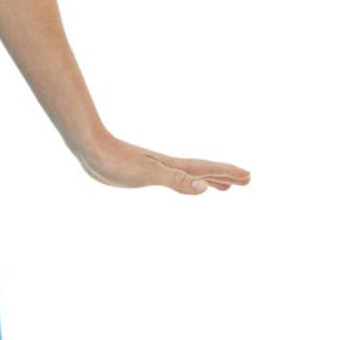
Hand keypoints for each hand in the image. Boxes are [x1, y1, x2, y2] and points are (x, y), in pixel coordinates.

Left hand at [76, 134, 249, 193]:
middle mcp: (169, 166)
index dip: (227, 174)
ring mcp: (159, 169)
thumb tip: (204, 189)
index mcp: (173, 167)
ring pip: (192, 176)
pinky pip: (176, 179)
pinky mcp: (146, 173)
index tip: (248, 177)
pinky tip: (187, 186)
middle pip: (205, 172)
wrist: (92, 150)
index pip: (207, 171)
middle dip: (226, 176)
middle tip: (247, 181)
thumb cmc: (117, 163)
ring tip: (225, 187)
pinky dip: (188, 183)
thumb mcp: (148, 174)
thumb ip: (175, 180)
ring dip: (210, 180)